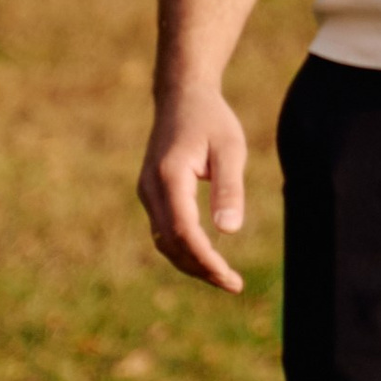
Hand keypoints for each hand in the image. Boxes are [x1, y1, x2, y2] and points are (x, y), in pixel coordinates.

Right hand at [139, 83, 249, 290]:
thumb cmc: (210, 120)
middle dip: (201, 268)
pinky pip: (164, 231)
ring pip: (164, 242)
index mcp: (169, 176)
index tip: (230, 278)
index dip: (206, 260)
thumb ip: (229, 188)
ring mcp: (147, 192)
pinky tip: (208, 258)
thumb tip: (230, 232)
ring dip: (192, 263)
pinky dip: (184, 249)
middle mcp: (150, 188)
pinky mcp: (152, 194)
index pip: (184, 232)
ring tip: (225, 277)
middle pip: (171, 244)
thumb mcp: (230, 149)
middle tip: (234, 284)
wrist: (181, 97)